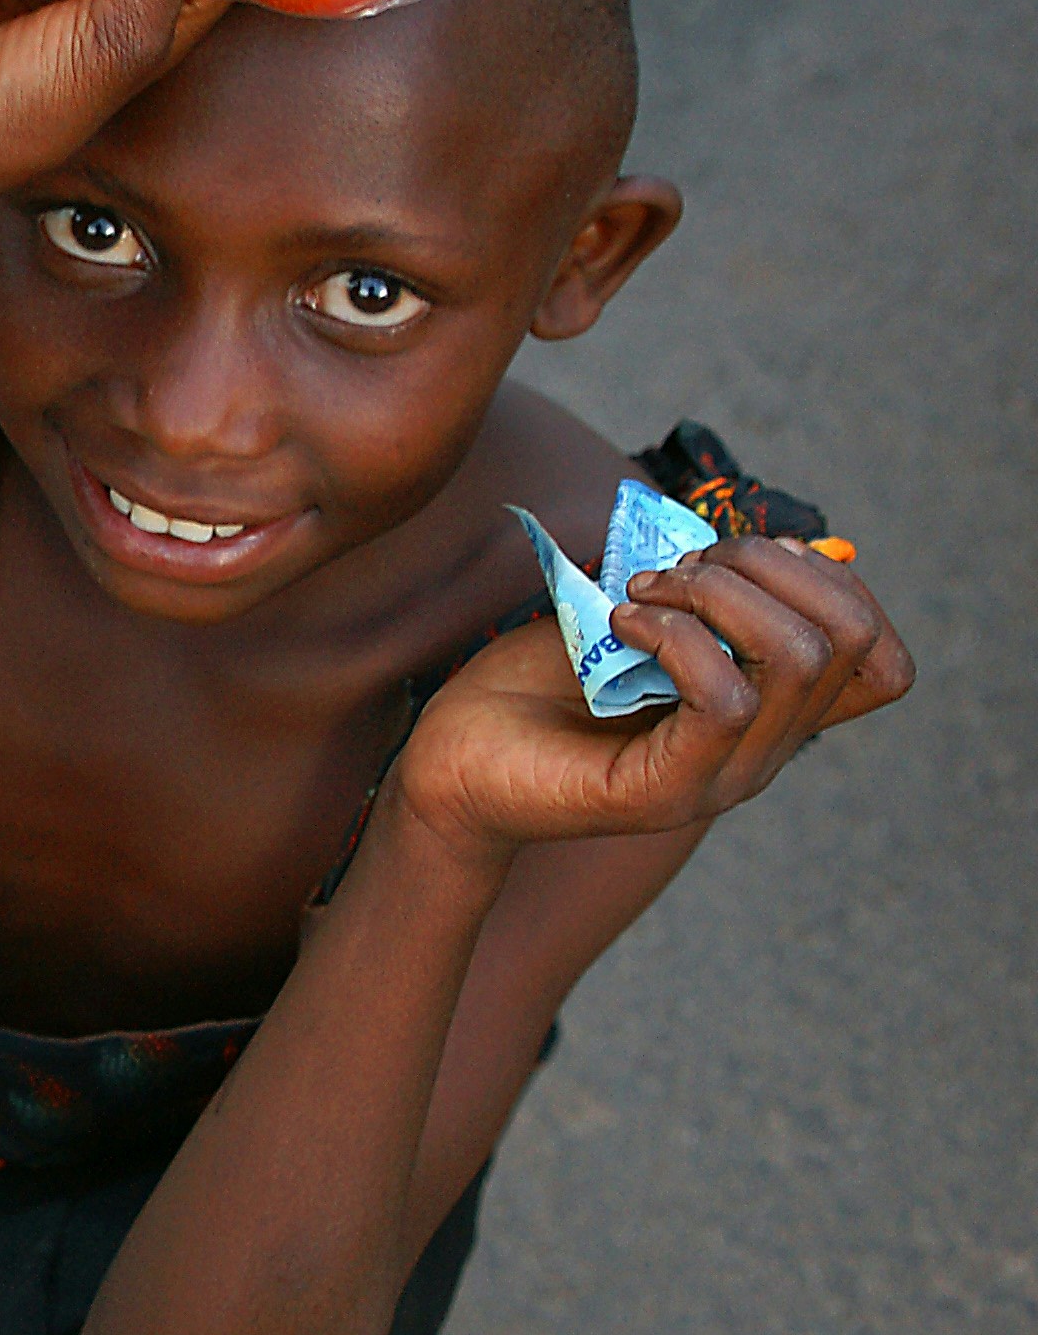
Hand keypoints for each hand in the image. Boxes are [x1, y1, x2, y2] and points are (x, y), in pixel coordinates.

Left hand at [395, 540, 913, 859]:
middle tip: (677, 569)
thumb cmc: (539, 684)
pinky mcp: (663, 793)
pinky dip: (675, 633)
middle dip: (769, 568)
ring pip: (798, 659)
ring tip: (642, 594)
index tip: (743, 559)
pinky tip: (620, 623)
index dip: (835, 584)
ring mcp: (719, 779)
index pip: (884, 660)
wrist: (450, 760)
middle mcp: (762, 754)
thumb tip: (789, 542)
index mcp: (770, 714)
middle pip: (852, 639)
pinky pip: (724, 696)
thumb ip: (714, 591)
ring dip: (718, 593)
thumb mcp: (643, 618)